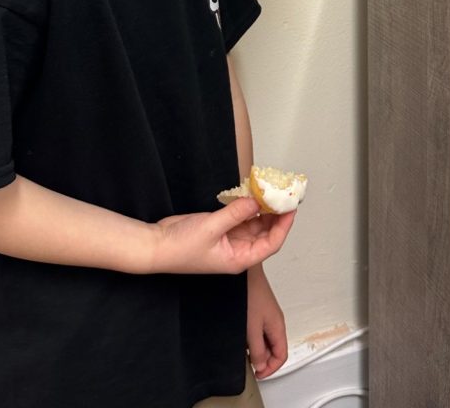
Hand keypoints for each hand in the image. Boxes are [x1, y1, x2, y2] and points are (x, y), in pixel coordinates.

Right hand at [149, 199, 294, 274]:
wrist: (157, 245)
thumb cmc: (181, 247)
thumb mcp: (211, 228)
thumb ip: (235, 214)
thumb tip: (257, 201)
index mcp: (239, 259)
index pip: (271, 244)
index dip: (284, 226)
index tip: (291, 208)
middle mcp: (238, 250)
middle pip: (266, 233)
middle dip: (276, 215)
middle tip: (285, 195)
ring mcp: (230, 239)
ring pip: (254, 223)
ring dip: (263, 209)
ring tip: (273, 191)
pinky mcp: (221, 228)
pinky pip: (241, 216)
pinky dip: (248, 205)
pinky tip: (254, 193)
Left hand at [247, 266, 287, 378]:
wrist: (244, 272)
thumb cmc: (249, 294)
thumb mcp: (252, 329)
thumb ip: (258, 350)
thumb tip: (261, 364)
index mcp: (278, 326)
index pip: (282, 355)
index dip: (271, 369)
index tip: (258, 373)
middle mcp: (274, 320)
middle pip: (274, 348)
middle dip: (263, 359)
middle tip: (250, 363)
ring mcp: (266, 313)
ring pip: (266, 339)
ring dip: (256, 348)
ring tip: (244, 349)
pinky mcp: (258, 308)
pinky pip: (259, 329)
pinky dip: (252, 337)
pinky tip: (242, 335)